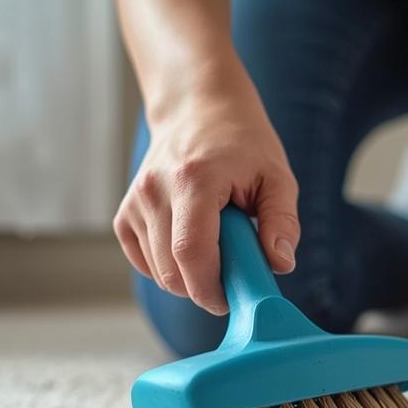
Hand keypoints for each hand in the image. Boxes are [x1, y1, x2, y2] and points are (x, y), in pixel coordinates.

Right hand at [113, 63, 298, 315]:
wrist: (197, 108)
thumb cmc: (242, 142)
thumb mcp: (277, 176)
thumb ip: (282, 222)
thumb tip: (280, 264)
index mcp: (194, 180)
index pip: (191, 252)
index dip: (211, 288)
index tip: (234, 299)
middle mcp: (154, 191)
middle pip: (172, 271)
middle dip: (205, 286)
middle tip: (234, 270)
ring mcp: (135, 202)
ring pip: (158, 273)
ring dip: (189, 276)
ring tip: (216, 246)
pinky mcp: (124, 214)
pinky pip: (144, 263)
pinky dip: (169, 267)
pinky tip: (191, 244)